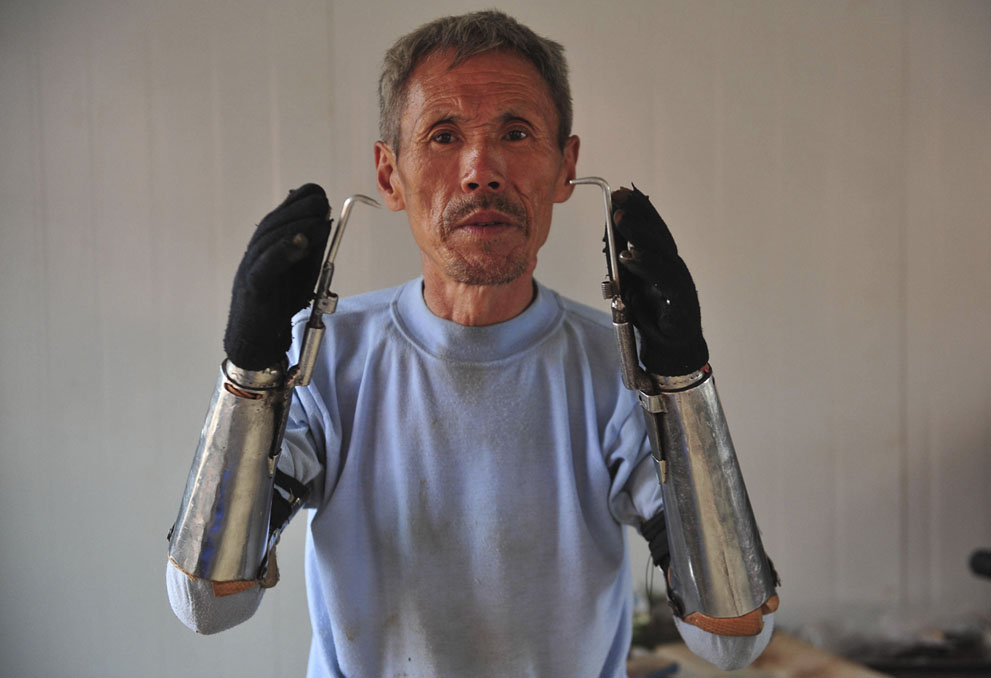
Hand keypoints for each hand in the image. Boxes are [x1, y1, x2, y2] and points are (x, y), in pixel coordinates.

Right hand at [224, 184, 330, 369]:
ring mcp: (251, 268)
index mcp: (267, 245)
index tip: (320, 196)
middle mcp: (256, 252)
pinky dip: (283, 251)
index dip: (299, 203)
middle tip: (323, 202)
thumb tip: (325, 218)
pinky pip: (266, 265)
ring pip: (269, 239)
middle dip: (300, 210)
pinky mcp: (252, 287)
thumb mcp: (301, 269)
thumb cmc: (279, 303)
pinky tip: (301, 242)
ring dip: (296, 226)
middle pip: (274, 222)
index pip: (280, 214)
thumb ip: (311, 246)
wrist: (257, 339)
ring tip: (319, 220)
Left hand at [611, 185, 707, 375]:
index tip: (621, 192)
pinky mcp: (680, 307)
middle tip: (619, 199)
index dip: (640, 210)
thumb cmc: (653, 319)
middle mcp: (675, 271)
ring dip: (640, 235)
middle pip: (659, 238)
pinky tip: (629, 257)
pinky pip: (663, 284)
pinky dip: (646, 268)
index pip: (654, 231)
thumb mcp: (634, 286)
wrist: (671, 356)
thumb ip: (626, 264)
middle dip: (639, 215)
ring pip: (662, 256)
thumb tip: (611, 236)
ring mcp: (680, 288)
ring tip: (620, 220)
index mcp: (665, 264)